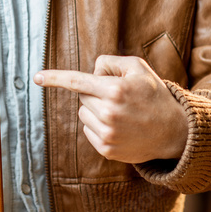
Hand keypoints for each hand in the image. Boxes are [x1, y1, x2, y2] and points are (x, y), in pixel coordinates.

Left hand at [34, 55, 188, 163]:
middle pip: (82, 96)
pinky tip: (119, 126)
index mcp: (115, 90)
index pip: (77, 81)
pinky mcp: (107, 149)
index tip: (36, 77)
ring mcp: (107, 134)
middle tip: (118, 96)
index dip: (54, 78)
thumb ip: (110, 62)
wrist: (173, 131)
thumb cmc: (153, 94)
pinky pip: (89, 130)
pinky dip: (98, 126)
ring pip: (83, 113)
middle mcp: (109, 113)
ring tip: (120, 112)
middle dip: (94, 92)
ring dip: (95, 110)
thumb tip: (89, 72)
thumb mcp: (138, 68)